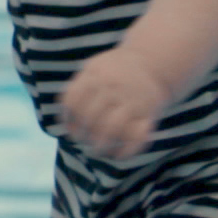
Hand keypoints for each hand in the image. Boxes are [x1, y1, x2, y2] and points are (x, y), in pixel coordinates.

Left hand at [59, 49, 176, 159]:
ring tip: (97, 152)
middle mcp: (112, 87)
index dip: (68, 119)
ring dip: (101, 145)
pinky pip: (138, 135)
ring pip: (112, 127)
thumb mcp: (94, 68)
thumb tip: (64, 120)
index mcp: (95, 75)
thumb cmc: (115, 70)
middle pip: (90, 116)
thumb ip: (77, 88)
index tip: (70, 130)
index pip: (73, 101)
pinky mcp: (149, 112)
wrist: (153, 62)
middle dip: (82, 135)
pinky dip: (128, 150)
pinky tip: (119, 155)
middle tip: (83, 142)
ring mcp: (132, 99)